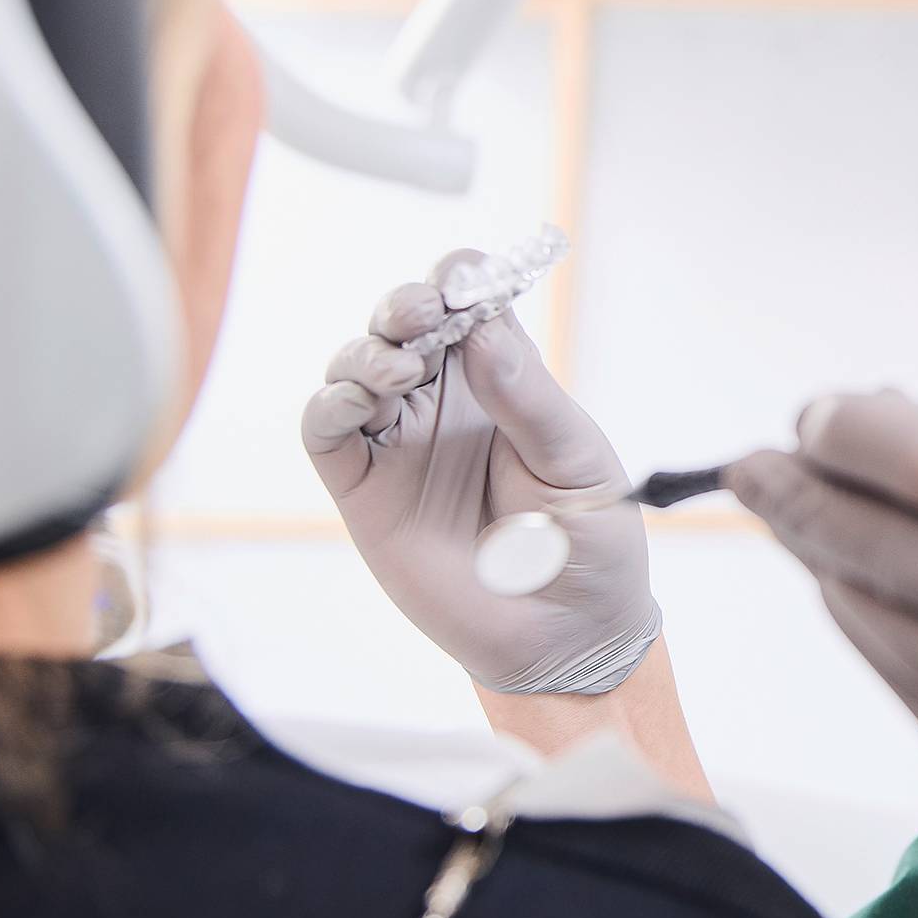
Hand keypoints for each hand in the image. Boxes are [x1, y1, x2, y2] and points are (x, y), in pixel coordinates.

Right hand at [300, 255, 659, 694]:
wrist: (568, 638)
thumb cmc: (590, 546)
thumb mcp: (579, 466)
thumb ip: (531, 402)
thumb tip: (482, 330)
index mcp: (504, 381)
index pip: (470, 308)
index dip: (460, 281)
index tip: (464, 280)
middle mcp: (446, 403)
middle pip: (402, 323)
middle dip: (404, 305)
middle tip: (422, 314)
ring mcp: (402, 444)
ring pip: (356, 366)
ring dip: (368, 351)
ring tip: (401, 369)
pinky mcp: (365, 492)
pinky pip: (327, 432)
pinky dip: (331, 404)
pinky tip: (363, 401)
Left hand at [727, 390, 917, 917]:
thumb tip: (895, 447)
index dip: (844, 428)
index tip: (816, 418)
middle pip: (872, 542)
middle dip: (799, 495)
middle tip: (755, 468)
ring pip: (876, 627)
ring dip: (829, 572)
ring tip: (805, 533)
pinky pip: (912, 701)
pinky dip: (878, 645)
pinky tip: (866, 612)